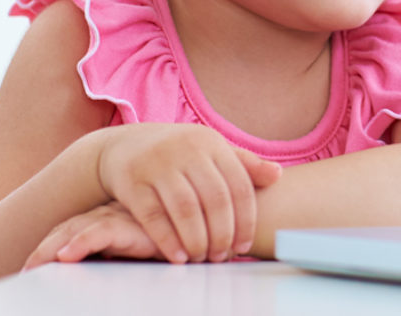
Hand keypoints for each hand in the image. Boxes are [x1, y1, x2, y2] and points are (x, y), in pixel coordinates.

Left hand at [24, 201, 160, 268]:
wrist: (202, 228)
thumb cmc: (173, 242)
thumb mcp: (140, 252)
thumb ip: (119, 255)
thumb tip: (98, 271)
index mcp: (108, 220)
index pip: (70, 231)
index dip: (48, 248)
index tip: (28, 270)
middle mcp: (110, 215)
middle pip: (67, 229)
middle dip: (43, 251)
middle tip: (24, 272)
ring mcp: (120, 217)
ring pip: (77, 229)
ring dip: (53, 248)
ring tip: (34, 266)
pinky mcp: (133, 224)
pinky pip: (102, 232)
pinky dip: (83, 242)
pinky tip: (67, 254)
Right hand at [94, 124, 282, 263]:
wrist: (123, 145)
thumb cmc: (177, 154)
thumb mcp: (210, 151)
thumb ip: (243, 164)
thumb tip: (277, 175)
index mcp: (211, 143)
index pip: (238, 186)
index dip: (245, 220)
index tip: (243, 246)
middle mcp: (186, 149)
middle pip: (215, 199)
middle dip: (222, 234)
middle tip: (220, 256)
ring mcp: (158, 163)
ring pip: (186, 208)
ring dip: (197, 239)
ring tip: (201, 258)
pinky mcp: (132, 180)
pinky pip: (154, 215)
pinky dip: (168, 240)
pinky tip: (179, 256)